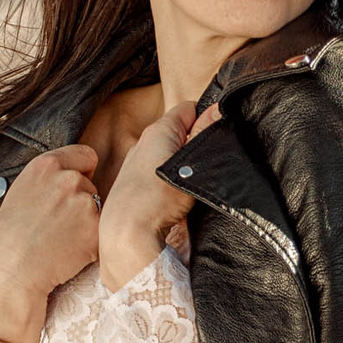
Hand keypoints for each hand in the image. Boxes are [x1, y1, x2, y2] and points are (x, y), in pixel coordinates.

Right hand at [0, 144, 100, 340]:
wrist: (7, 269)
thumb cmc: (7, 238)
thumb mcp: (22, 192)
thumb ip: (50, 181)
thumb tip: (76, 177)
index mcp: (46, 165)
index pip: (85, 155)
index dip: (83, 171)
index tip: (76, 186)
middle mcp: (67, 179)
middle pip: (92, 186)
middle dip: (82, 203)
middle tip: (56, 225)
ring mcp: (84, 203)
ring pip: (98, 211)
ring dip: (87, 225)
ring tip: (59, 241)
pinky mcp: (95, 229)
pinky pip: (101, 235)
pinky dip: (90, 246)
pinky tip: (67, 253)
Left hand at [99, 102, 217, 289]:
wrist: (126, 234)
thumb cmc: (157, 199)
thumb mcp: (190, 164)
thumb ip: (203, 134)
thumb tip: (217, 108)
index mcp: (158, 130)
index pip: (189, 109)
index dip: (206, 119)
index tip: (216, 137)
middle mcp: (144, 142)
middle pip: (180, 132)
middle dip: (196, 142)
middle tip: (209, 162)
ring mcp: (137, 162)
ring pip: (170, 153)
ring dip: (184, 164)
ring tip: (194, 181)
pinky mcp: (134, 182)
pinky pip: (160, 171)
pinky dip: (172, 178)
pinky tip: (178, 195)